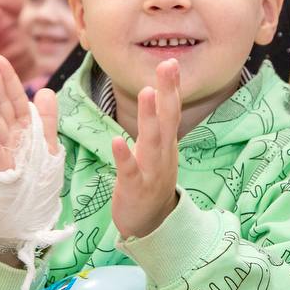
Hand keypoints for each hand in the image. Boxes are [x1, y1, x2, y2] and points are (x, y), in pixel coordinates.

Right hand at [0, 50, 58, 170]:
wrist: (26, 217)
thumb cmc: (34, 182)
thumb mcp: (48, 148)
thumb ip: (47, 120)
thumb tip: (47, 91)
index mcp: (22, 129)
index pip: (15, 98)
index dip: (7, 78)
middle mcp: (9, 136)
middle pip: (0, 102)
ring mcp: (2, 151)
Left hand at [110, 59, 180, 239]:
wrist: (152, 227)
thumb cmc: (150, 184)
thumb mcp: (158, 153)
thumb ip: (157, 127)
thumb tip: (154, 97)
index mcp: (166, 145)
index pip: (172, 110)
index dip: (172, 87)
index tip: (172, 62)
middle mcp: (163, 155)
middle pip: (168, 119)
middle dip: (168, 91)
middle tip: (168, 65)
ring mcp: (151, 172)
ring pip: (152, 141)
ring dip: (149, 116)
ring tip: (147, 92)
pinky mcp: (134, 188)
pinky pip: (129, 170)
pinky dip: (124, 156)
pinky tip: (117, 141)